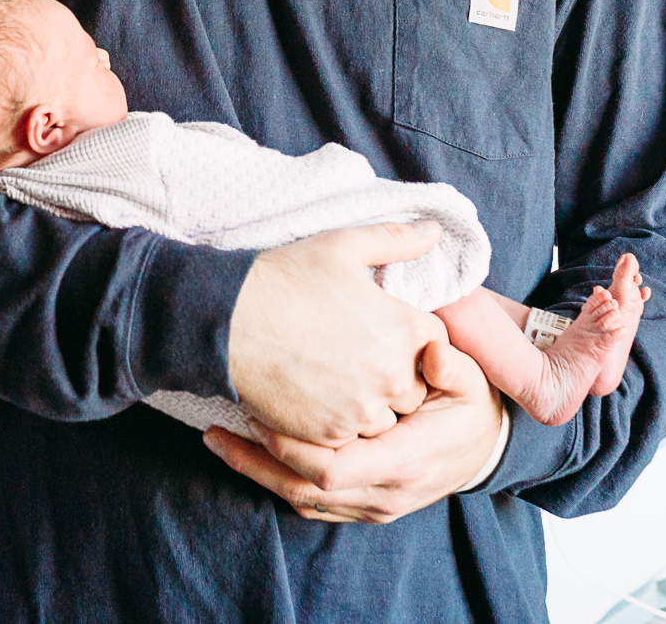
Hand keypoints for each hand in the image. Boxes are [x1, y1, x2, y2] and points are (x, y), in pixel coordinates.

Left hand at [204, 341, 504, 522]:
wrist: (484, 449)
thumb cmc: (470, 406)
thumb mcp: (471, 380)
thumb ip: (451, 365)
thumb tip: (433, 353)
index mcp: (404, 461)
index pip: (333, 469)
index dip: (290, 446)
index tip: (257, 414)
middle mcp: (384, 493)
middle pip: (305, 491)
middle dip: (256, 463)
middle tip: (215, 431)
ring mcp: (373, 506)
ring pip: (302, 502)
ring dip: (257, 474)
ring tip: (217, 441)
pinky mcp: (363, 506)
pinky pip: (311, 503)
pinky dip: (277, 480)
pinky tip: (249, 453)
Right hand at [226, 221, 450, 444]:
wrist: (229, 324)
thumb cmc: (286, 279)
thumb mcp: (344, 246)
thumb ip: (397, 239)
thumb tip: (434, 229)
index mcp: (406, 329)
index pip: (436, 344)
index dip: (409, 336)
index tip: (379, 329)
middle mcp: (394, 376)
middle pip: (414, 387)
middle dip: (393, 375)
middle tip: (353, 354)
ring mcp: (362, 411)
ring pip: (384, 417)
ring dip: (368, 403)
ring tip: (333, 376)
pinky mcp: (331, 436)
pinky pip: (350, 437)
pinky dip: (336, 421)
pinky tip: (313, 394)